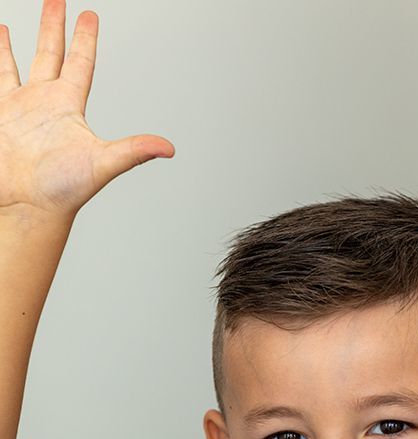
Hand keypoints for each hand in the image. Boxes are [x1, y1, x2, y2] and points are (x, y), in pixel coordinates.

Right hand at [0, 0, 174, 218]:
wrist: (28, 206)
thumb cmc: (63, 191)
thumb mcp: (102, 163)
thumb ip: (133, 150)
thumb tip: (168, 148)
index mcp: (70, 107)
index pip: (81, 64)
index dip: (85, 40)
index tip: (90, 16)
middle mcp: (46, 103)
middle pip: (52, 54)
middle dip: (55, 27)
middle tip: (58, 0)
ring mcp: (21, 108)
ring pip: (19, 65)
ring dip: (18, 44)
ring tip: (13, 24)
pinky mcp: (1, 115)